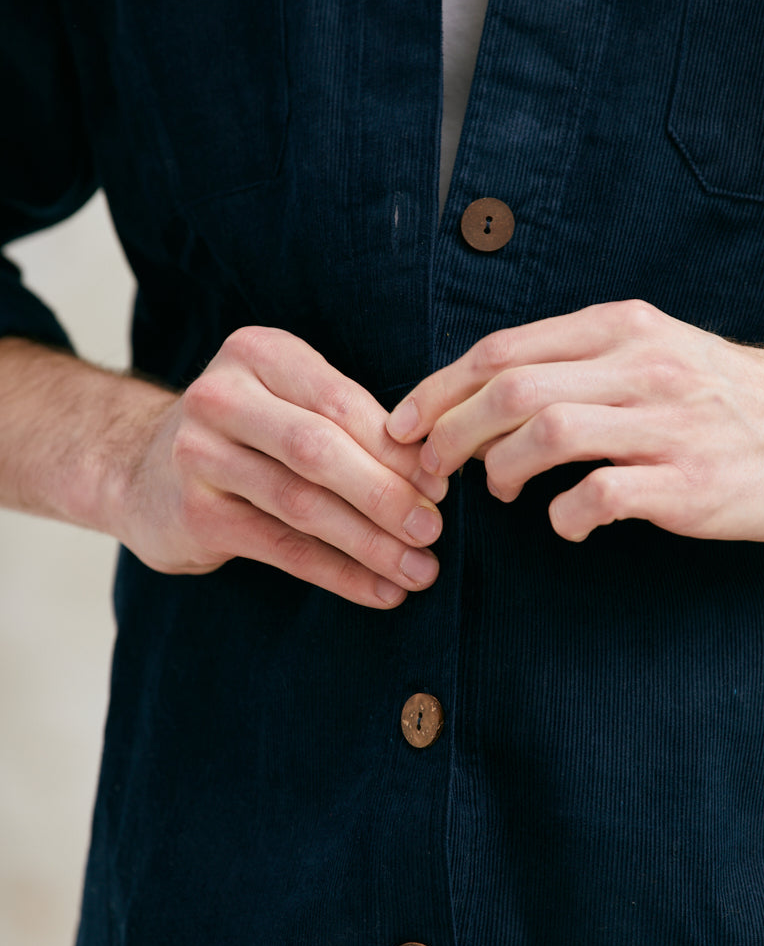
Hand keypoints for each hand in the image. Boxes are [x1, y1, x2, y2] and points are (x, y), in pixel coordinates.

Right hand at [119, 327, 444, 606]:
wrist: (139, 471)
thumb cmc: (246, 435)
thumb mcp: (289, 403)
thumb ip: (350, 424)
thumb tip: (433, 474)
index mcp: (259, 354)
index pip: (340, 402)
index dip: (396, 448)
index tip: (443, 484)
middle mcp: (222, 397)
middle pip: (319, 450)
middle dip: (386, 495)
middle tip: (434, 530)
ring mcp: (199, 456)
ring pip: (302, 504)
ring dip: (370, 542)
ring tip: (420, 570)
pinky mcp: (195, 513)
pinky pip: (282, 548)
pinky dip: (338, 573)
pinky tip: (379, 591)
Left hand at [386, 300, 763, 542]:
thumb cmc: (732, 396)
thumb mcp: (659, 349)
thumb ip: (582, 360)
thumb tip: (492, 394)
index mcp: (624, 327)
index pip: (502, 348)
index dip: (437, 388)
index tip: (403, 423)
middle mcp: (642, 365)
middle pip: (509, 386)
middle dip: (448, 431)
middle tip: (431, 468)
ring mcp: (669, 423)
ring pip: (546, 430)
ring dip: (499, 468)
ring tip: (499, 491)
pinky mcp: (692, 483)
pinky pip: (601, 495)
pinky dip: (565, 515)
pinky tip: (565, 524)